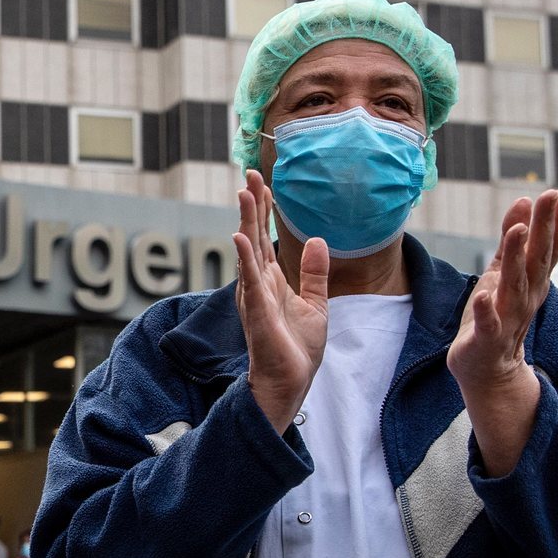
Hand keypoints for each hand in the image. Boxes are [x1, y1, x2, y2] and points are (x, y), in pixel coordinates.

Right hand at [232, 169, 329, 433]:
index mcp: (271, 281)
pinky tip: (240, 236)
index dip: (263, 209)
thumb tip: (316, 239)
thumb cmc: (296, 349)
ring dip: (246, 222)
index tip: (261, 181)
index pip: (263, 237)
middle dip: (252, 205)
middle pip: (252, 237)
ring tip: (245, 193)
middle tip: (249, 175)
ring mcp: (256, 297)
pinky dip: (245, 258)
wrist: (291, 382)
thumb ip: (314, 273)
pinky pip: (251, 281)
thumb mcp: (316, 304)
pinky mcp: (259, 313)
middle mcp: (258, 284)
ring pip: (249, 252)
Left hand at [448, 189, 557, 394]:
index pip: (549, 247)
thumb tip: (525, 200)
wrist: (489, 371)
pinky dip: (487, 310)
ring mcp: (508, 318)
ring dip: (517, 258)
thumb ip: (510, 240)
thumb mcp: (502, 272)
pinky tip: (483, 293)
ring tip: (517, 230)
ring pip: (514, 285)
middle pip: (537, 259)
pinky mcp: (487, 339)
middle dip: (544, 228)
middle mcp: (526, 297)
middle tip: (551, 196)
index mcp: (532, 281)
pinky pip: (489, 324)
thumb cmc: (496, 316)